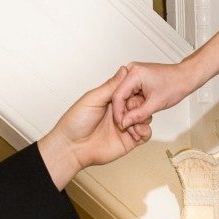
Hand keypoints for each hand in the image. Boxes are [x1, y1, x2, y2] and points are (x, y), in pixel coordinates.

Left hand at [38, 67, 153, 189]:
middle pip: (140, 104)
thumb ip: (111, 86)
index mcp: (111, 100)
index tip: (134, 92)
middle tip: (130, 108)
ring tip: (131, 121)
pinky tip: (134, 130)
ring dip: (142, 117)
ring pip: (145, 117)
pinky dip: (144, 131)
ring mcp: (125, 126)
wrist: (72, 148)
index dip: (135, 91)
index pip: (131, 91)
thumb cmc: (75, 123)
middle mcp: (119, 112)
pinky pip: (145, 134)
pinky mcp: (129, 141)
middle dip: (139, 104)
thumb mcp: (93, 99)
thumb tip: (124, 70)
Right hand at [110, 61, 200, 130]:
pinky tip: (141, 110)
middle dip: (125, 111)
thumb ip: (138, 115)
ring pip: (124, 96)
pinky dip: (134, 104)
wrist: (185, 77)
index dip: (118, 113)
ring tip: (140, 116)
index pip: (118, 96)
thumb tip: (124, 122)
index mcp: (135, 73)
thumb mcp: (156, 103)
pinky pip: (130, 94)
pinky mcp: (137, 78)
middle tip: (131, 124)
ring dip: (131, 108)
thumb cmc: (176, 84)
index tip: (121, 124)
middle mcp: (132, 70)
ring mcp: (134, 74)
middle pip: (119, 96)